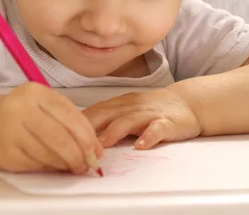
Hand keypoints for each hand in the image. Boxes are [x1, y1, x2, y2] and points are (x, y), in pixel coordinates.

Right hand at [0, 83, 102, 173]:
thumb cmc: (19, 114)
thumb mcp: (42, 105)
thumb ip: (67, 120)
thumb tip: (94, 147)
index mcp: (35, 92)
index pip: (70, 115)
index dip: (87, 136)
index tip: (96, 149)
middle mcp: (21, 109)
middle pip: (61, 136)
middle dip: (79, 154)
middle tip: (87, 163)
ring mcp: (11, 131)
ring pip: (50, 153)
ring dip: (66, 163)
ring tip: (73, 165)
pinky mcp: (6, 153)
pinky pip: (37, 164)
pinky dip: (51, 167)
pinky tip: (54, 164)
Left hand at [82, 88, 200, 149]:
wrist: (186, 102)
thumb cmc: (151, 110)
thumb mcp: (124, 110)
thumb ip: (104, 120)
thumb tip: (75, 134)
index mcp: (117, 104)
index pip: (92, 112)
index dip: (76, 124)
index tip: (61, 135)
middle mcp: (129, 107)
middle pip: (105, 114)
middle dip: (89, 129)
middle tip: (75, 144)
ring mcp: (148, 114)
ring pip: (128, 121)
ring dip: (114, 132)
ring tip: (102, 145)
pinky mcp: (166, 123)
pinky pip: (156, 129)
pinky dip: (148, 137)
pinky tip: (141, 146)